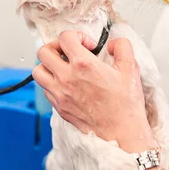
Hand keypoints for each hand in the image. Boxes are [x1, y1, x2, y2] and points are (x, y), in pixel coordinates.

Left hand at [33, 32, 154, 151]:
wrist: (121, 133)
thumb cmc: (125, 105)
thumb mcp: (130, 68)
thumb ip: (122, 47)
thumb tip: (112, 43)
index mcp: (83, 65)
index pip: (65, 37)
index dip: (77, 35)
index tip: (87, 45)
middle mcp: (66, 78)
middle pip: (43, 52)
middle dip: (56, 47)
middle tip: (68, 52)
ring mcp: (60, 94)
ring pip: (37, 71)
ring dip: (48, 65)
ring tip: (63, 67)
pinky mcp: (59, 107)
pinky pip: (45, 89)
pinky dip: (52, 83)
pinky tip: (67, 84)